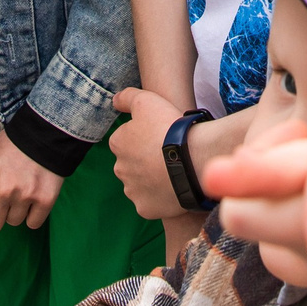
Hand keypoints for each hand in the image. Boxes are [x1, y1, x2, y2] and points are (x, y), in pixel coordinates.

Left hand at [0, 129, 61, 231]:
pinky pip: (33, 223)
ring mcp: (25, 196)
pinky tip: (33, 196)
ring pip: (13, 223)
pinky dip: (33, 214)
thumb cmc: (10, 146)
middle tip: (3, 196)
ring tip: (20, 190)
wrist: (43, 134)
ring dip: (15, 211)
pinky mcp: (45, 200)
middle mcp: (4, 190)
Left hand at [109, 85, 190, 222]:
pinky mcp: (145, 208)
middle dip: (146, 160)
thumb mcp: (147, 100)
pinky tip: (174, 188)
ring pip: (141, 184)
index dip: (145, 136)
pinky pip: (151, 202)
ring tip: (175, 171)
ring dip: (152, 179)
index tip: (161, 135)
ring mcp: (132, 191)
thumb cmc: (170, 128)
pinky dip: (160, 197)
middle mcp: (120, 169)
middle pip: (132, 163)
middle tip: (169, 154)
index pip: (127, 139)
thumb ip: (127, 97)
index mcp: (117, 144)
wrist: (192, 160)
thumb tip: (114, 100)